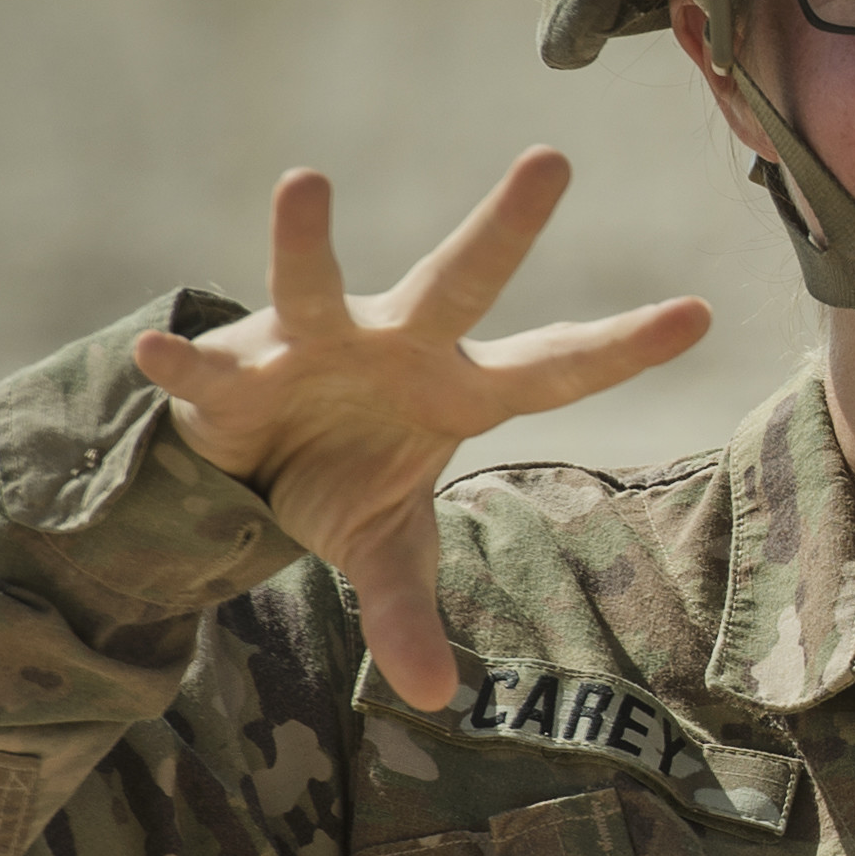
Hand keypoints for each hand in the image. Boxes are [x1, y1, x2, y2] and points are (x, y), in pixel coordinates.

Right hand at [131, 149, 709, 708]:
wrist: (246, 464)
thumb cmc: (340, 480)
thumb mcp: (383, 551)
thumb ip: (410, 612)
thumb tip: (437, 697)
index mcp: (459, 390)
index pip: (557, 369)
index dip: (623, 346)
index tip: (700, 312)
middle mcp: (398, 346)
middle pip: (459, 280)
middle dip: (504, 226)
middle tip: (552, 158)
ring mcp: (316, 344)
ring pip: (316, 285)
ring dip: (305, 242)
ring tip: (302, 182)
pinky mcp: (238, 367)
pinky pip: (207, 366)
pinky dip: (182, 364)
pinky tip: (154, 353)